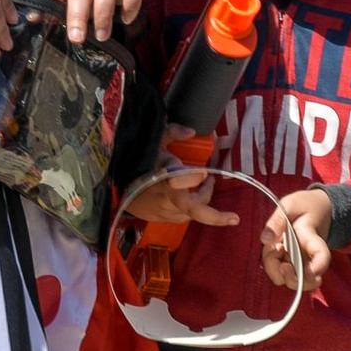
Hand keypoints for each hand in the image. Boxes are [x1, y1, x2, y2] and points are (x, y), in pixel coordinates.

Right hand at [122, 129, 239, 226]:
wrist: (116, 190)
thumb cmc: (137, 163)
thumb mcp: (152, 142)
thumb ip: (171, 133)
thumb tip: (192, 131)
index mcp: (162, 178)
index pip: (178, 181)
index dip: (192, 179)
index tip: (205, 173)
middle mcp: (166, 198)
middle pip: (192, 210)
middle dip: (215, 216)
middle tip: (234, 218)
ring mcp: (165, 212)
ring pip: (193, 212)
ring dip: (203, 199)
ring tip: (207, 183)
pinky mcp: (163, 219)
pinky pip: (184, 216)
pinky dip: (193, 206)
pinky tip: (193, 195)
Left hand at [261, 188, 333, 291]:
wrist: (317, 209)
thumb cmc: (304, 206)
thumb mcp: (290, 205)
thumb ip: (278, 220)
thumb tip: (265, 239)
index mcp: (313, 239)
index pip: (321, 257)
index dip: (317, 267)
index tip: (301, 267)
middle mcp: (310, 257)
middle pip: (304, 280)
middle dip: (285, 273)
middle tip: (276, 248)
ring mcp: (302, 263)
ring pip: (290, 282)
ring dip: (274, 269)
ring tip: (273, 247)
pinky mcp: (293, 265)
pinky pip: (281, 274)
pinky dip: (272, 265)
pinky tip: (272, 249)